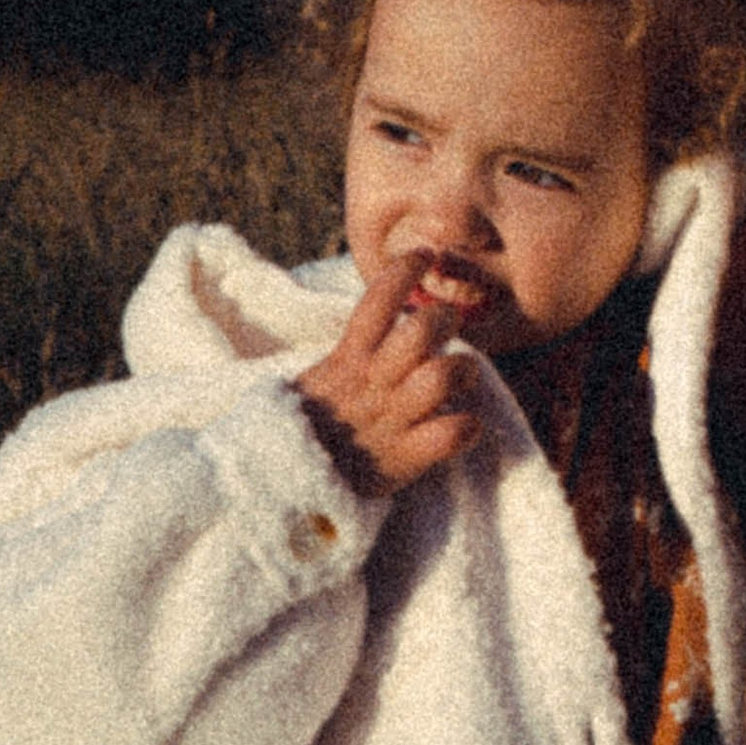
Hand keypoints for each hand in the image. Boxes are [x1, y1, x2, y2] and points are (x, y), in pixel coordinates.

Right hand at [295, 264, 485, 495]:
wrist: (278, 489)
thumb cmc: (306, 431)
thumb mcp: (315, 383)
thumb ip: (349, 354)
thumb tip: (379, 321)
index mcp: (347, 360)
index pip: (377, 302)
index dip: (404, 272)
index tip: (424, 255)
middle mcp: (372, 384)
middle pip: (420, 332)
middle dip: (443, 321)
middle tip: (448, 329)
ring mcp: (389, 421)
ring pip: (441, 376)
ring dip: (462, 371)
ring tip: (463, 377)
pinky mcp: (403, 460)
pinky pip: (449, 434)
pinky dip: (466, 428)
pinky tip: (465, 426)